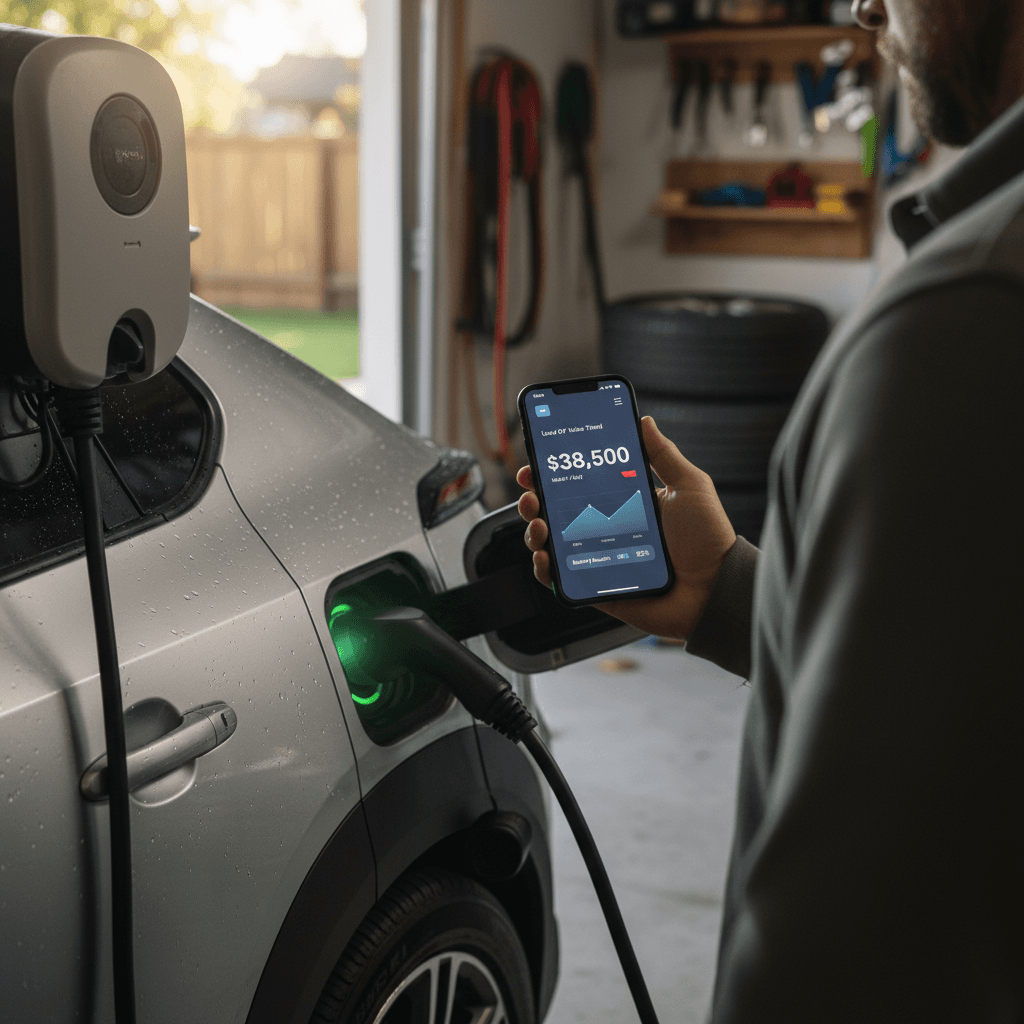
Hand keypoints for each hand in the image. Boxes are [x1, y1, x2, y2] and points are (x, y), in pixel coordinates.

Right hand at [517, 416, 736, 639]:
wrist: (714, 588)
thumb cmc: (708, 540)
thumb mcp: (689, 487)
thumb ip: (665, 455)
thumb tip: (645, 420)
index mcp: (624, 503)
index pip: (581, 483)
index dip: (556, 471)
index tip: (540, 459)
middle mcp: (607, 528)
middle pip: (557, 511)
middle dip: (535, 498)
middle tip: (532, 491)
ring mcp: (598, 558)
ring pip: (552, 542)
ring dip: (534, 530)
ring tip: (539, 524)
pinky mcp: (596, 586)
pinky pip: (561, 578)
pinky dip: (544, 569)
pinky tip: (544, 557)